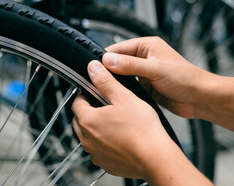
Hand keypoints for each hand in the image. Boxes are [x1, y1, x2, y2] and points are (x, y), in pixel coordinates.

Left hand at [72, 60, 211, 184]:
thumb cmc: (142, 129)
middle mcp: (87, 140)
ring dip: (96, 128)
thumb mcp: (124, 97)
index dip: (86, 94)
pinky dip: (105, 143)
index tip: (96, 92)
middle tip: (107, 105)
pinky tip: (121, 138)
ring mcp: (95, 154)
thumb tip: (93, 68)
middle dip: (90, 110)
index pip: (76, 102)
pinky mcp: (106, 165)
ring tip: (116, 121)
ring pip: (89, 136)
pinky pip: (99, 150)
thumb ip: (105, 81)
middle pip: (80, 120)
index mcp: (88, 121)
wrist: (156, 159)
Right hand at [103, 36, 215, 118]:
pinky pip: (130, 86)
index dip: (107, 57)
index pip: (120, 48)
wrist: (200, 98)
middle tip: (96, 78)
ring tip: (104, 87)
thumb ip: (130, 65)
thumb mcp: (155, 69)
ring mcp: (145, 72)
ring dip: (117, 81)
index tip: (94, 66)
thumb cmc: (186, 78)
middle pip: (119, 62)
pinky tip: (117, 95)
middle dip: (110, 70)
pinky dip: (124, 90)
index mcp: (148, 46)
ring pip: (123, 75)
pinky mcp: (146, 86)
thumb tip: (108, 60)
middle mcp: (145, 57)